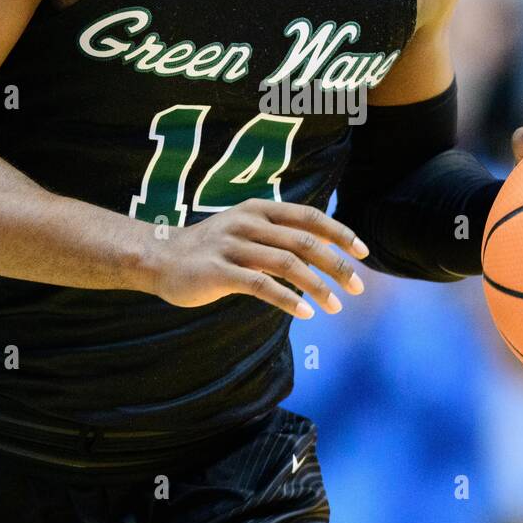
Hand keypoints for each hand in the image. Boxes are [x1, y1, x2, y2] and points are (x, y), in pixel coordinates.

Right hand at [148, 198, 368, 318]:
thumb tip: (322, 248)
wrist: (159, 258)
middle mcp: (249, 223)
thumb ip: (278, 234)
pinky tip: (307, 313)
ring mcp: (233, 246)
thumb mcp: (245, 229)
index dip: (340, 233)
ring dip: (318, 286)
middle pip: (305, 241)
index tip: (363, 252)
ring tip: (336, 305)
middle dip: (336, 265)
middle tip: (357, 286)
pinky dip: (289, 300)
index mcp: (259, 209)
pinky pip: (262, 285)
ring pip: (288, 264)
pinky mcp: (219, 272)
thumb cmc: (210, 248)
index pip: (310, 216)